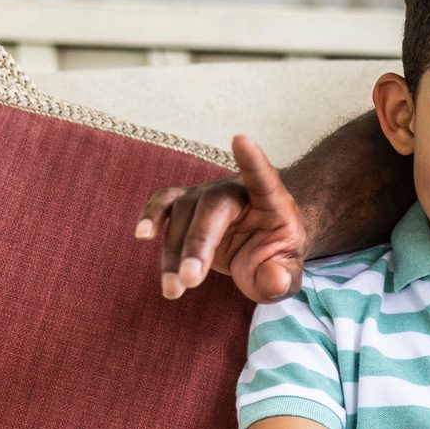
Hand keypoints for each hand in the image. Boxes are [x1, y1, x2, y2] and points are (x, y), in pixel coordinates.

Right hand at [136, 135, 306, 302]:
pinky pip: (164, 203)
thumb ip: (282, 278)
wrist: (259, 244)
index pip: (263, 177)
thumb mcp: (287, 273)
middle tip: (190, 280)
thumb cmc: (274, 255)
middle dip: (198, 244)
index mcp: (270, 201)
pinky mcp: (185, 205)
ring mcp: (206, 195)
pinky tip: (142, 235)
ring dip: (173, 253)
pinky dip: (151, 216)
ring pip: (183, 215)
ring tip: (173, 289)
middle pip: (212, 207)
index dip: (252, 160)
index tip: (241, 139)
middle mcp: (234, 191)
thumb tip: (273, 280)